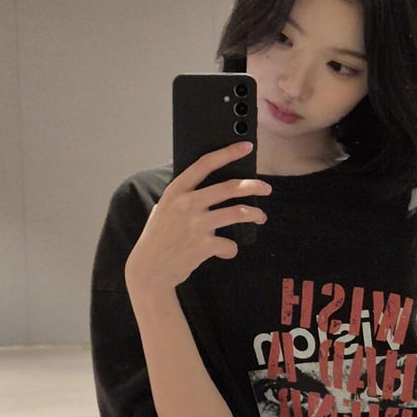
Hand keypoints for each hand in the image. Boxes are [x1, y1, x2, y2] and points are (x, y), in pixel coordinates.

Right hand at [125, 142, 271, 292]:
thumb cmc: (158, 239)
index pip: (205, 164)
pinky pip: (230, 244)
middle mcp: (187, 204)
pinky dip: (232, 249)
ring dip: (255, 214)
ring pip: (238, 213)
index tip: (246, 146)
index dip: (228, 153)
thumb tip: (206, 187)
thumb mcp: (163, 209)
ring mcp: (196, 225)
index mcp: (176, 191)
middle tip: (266, 188)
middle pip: (229, 187)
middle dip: (253, 186)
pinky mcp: (204, 246)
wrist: (150, 270)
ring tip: (260, 217)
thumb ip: (182, 197)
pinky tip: (227, 251)